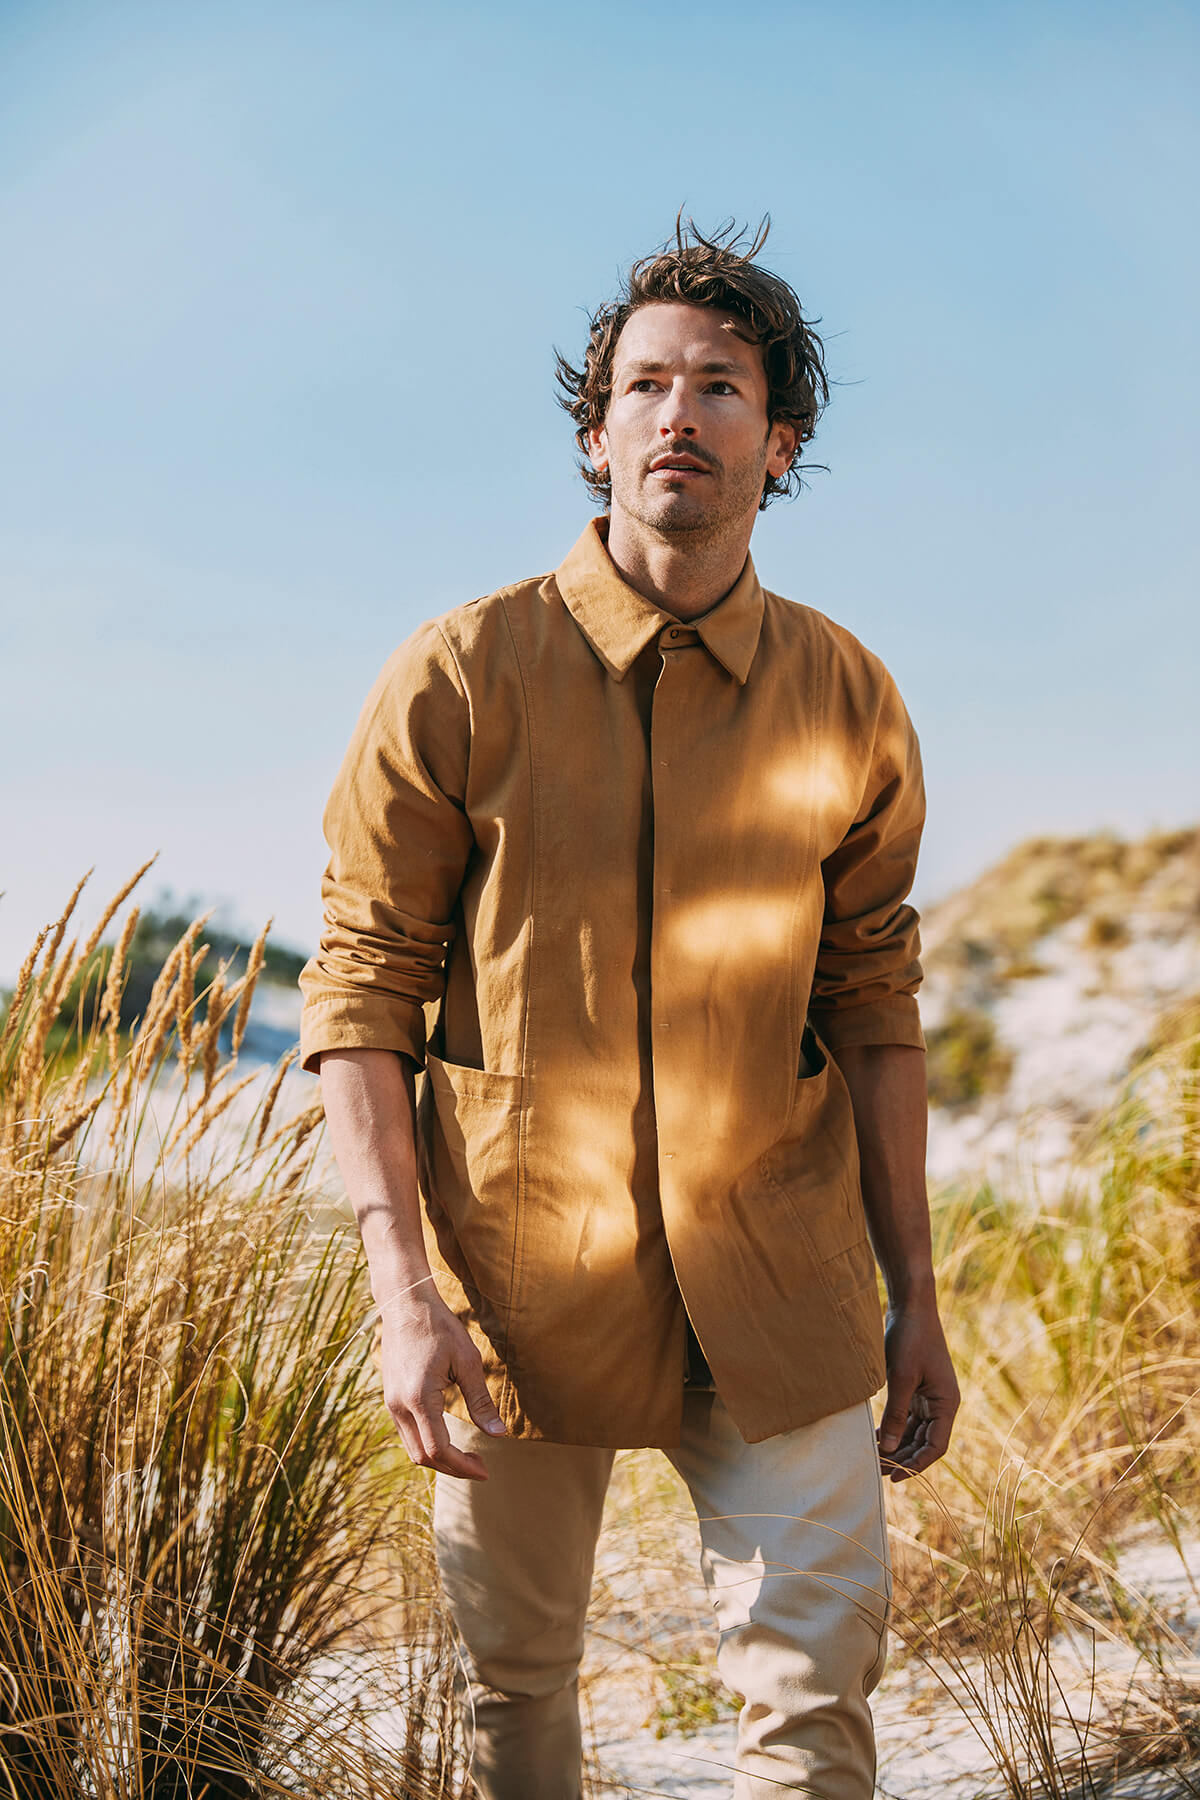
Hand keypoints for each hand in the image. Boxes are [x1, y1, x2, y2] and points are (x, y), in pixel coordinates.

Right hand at [378, 1283, 506, 1480]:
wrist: (405, 1304)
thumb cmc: (439, 1328)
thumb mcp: (467, 1361)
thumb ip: (480, 1401)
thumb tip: (498, 1434)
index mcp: (419, 1398)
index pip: (439, 1449)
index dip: (463, 1466)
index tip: (485, 1470)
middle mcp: (399, 1406)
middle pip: (423, 1456)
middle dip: (452, 1468)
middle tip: (480, 1467)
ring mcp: (391, 1404)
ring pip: (412, 1449)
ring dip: (439, 1459)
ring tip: (467, 1457)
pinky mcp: (390, 1398)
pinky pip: (407, 1434)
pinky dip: (427, 1444)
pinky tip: (447, 1438)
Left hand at [877, 1302, 958, 1481]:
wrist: (911, 1306)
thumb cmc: (910, 1338)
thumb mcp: (901, 1378)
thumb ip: (895, 1415)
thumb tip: (887, 1449)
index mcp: (947, 1404)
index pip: (935, 1447)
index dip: (916, 1465)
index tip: (894, 1477)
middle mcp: (941, 1404)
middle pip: (924, 1442)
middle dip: (902, 1457)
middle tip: (877, 1469)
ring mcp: (929, 1396)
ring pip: (914, 1431)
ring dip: (896, 1444)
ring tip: (874, 1458)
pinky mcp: (916, 1388)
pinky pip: (906, 1417)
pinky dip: (893, 1427)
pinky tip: (875, 1436)